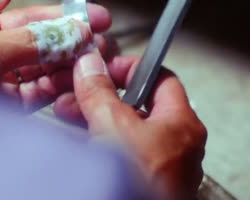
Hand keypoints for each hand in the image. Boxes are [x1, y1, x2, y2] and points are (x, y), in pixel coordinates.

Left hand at [0, 0, 111, 108]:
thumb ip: (26, 42)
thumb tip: (70, 33)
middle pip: (38, 21)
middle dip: (69, 20)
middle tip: (98, 21)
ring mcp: (6, 70)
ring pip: (49, 54)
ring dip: (74, 52)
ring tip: (96, 51)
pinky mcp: (17, 98)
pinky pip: (49, 83)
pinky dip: (67, 79)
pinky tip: (81, 74)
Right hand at [54, 52, 206, 198]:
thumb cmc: (142, 183)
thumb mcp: (113, 126)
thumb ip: (100, 93)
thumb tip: (91, 66)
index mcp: (182, 123)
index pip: (161, 78)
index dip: (131, 68)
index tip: (105, 68)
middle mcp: (177, 143)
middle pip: (139, 105)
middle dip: (103, 97)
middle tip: (78, 93)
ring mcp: (161, 164)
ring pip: (127, 130)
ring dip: (96, 119)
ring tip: (68, 115)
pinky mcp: (145, 180)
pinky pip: (123, 153)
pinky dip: (101, 143)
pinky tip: (78, 141)